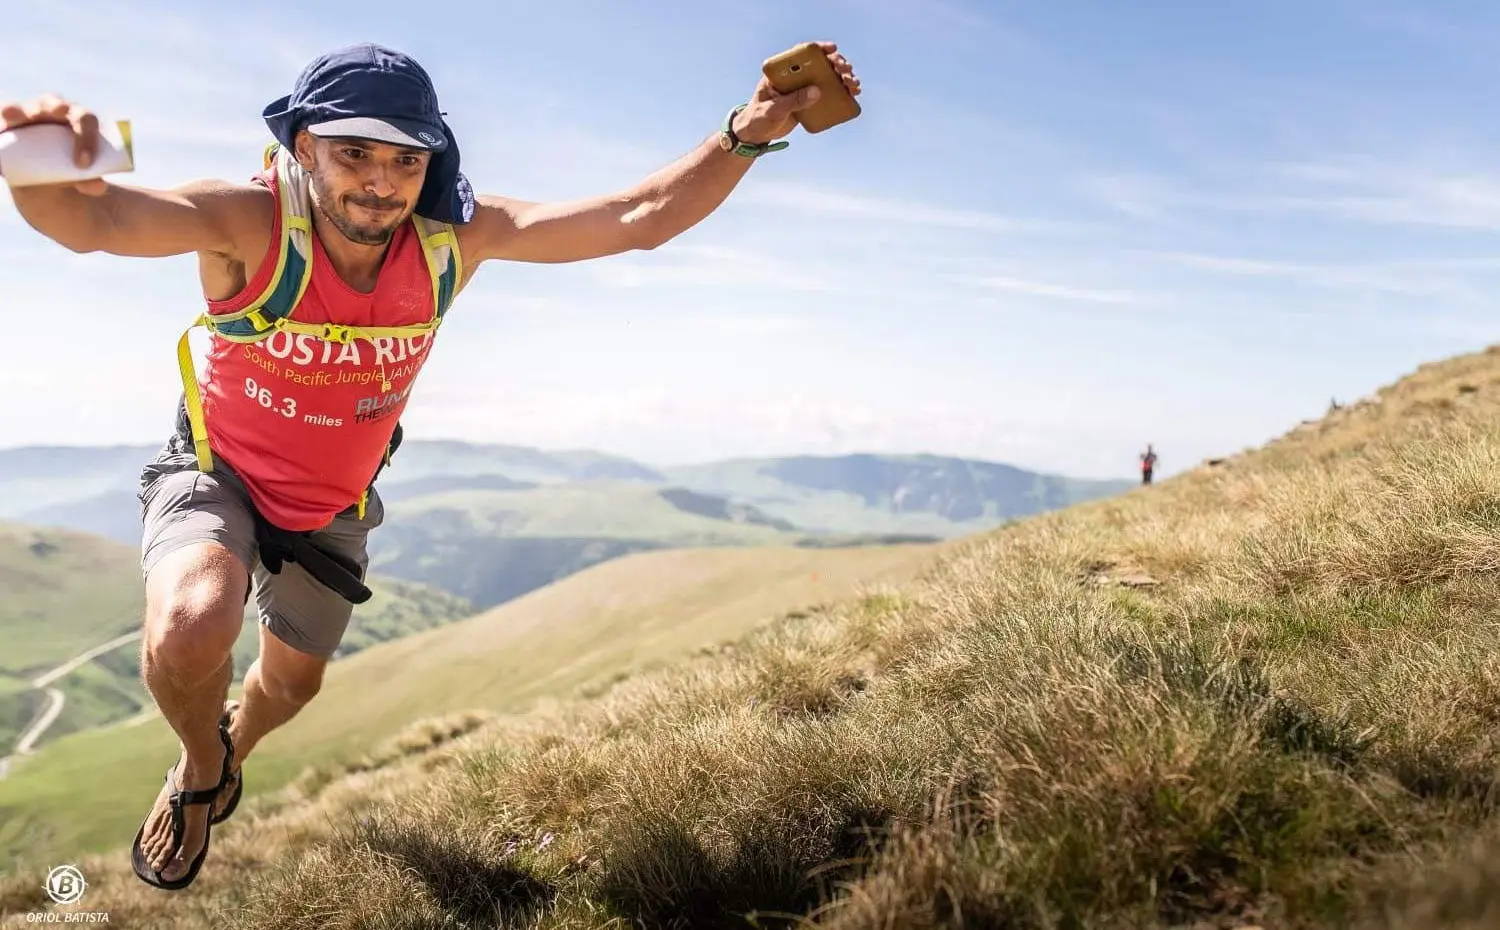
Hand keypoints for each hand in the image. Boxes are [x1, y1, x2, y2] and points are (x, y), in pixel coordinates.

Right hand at [1, 94, 107, 194]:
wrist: (46, 170)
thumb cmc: (70, 165)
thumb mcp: (83, 175)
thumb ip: (91, 181)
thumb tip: (98, 186)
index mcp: (75, 117)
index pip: (85, 119)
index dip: (87, 137)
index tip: (84, 164)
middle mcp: (49, 108)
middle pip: (53, 102)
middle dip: (55, 106)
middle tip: (59, 113)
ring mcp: (24, 114)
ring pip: (16, 108)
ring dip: (14, 111)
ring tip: (11, 117)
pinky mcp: (5, 127)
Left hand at [733, 42, 861, 144]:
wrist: (755, 135)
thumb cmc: (758, 118)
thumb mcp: (774, 109)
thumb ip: (794, 100)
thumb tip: (817, 91)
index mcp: (781, 71)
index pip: (801, 53)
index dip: (818, 48)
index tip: (832, 49)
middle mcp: (794, 76)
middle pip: (819, 64)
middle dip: (836, 64)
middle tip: (847, 71)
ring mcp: (802, 88)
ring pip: (826, 78)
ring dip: (843, 78)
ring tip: (853, 85)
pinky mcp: (807, 101)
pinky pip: (826, 94)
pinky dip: (840, 93)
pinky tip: (851, 94)